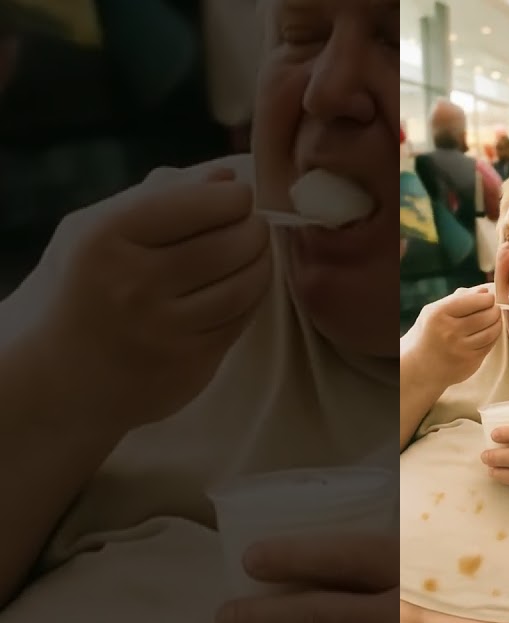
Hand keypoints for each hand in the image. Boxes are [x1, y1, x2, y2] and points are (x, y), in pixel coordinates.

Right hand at [33, 158, 270, 428]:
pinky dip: (253, 298)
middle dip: (255, 228)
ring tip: (255, 252)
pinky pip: (241, 320)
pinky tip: (244, 286)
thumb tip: (225, 177)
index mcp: (107, 238)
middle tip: (253, 226)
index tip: (237, 197)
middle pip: (232, 243)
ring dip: (263, 262)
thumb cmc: (86, 285)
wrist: (61, 374)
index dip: (233, 197)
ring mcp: (164, 329)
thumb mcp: (100, 229)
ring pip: (245, 285)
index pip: (198, 203)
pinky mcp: (190, 363)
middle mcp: (134, 284)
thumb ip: (161, 197)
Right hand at [401, 285, 501, 389]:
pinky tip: (489, 333)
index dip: (487, 298)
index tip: (488, 298)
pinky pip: (489, 345)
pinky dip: (493, 337)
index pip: (475, 300)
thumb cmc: (428, 333)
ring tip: (494, 319)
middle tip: (494, 309)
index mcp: (440, 314)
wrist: (418, 367)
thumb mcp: (434, 311)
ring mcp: (461, 348)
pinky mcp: (469, 362)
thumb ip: (459, 298)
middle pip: (487, 315)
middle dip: (495, 310)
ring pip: (492, 331)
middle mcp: (450, 331)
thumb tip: (485, 290)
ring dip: (497, 323)